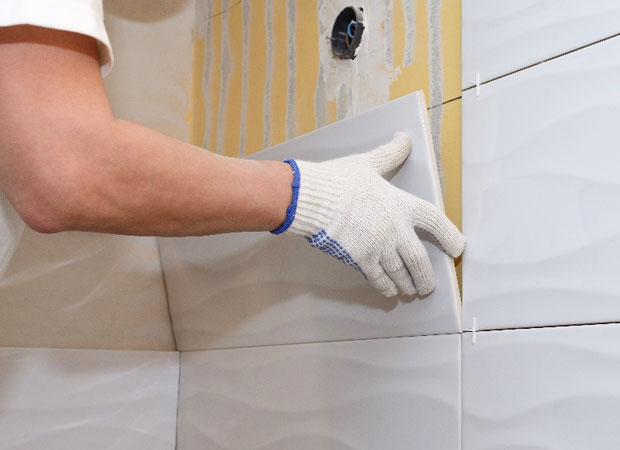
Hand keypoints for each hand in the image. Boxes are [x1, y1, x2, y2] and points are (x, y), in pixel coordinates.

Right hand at [274, 132, 464, 296]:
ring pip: (400, 273)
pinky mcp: (360, 259)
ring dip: (408, 284)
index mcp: (401, 205)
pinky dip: (386, 286)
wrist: (314, 199)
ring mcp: (379, 248)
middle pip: (419, 260)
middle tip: (428, 286)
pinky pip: (378, 278)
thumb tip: (404, 139)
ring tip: (411, 291)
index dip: (450, 236)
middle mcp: (395, 230)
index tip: (458, 248)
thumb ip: (390, 154)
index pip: (435, 222)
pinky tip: (390, 291)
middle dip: (425, 276)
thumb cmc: (340, 180)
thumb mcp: (369, 163)